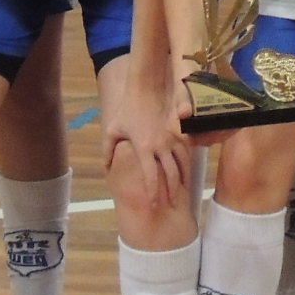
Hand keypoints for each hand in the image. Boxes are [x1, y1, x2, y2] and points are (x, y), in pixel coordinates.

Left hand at [104, 86, 190, 209]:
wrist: (145, 88)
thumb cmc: (126, 109)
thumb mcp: (112, 130)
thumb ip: (108, 151)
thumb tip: (106, 168)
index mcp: (144, 148)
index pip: (151, 177)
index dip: (153, 194)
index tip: (153, 206)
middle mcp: (161, 146)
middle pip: (171, 174)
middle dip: (172, 192)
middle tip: (172, 204)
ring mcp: (172, 138)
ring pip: (183, 163)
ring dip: (183, 179)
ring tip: (182, 191)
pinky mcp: (179, 131)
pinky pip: (187, 150)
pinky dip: (188, 162)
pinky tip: (187, 170)